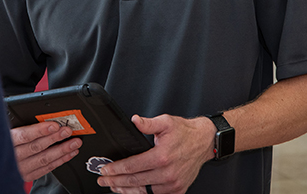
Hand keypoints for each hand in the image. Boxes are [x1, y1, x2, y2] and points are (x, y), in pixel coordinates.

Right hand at [10, 121, 82, 181]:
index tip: (54, 125)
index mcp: (8, 140)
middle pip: (37, 147)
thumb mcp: (6, 126)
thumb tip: (39, 113)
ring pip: (44, 159)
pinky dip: (59, 161)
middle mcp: (14, 157)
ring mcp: (21, 168)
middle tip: (68, 131)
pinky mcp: (28, 175)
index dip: (40, 130)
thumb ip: (19, 121)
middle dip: (55, 138)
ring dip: (61, 150)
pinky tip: (68, 154)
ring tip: (74, 143)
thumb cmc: (3, 138)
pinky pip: (46, 169)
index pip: (24, 136)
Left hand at [97, 114, 214, 193]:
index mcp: (162, 157)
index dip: (117, 169)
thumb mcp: (165, 122)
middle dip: (116, 181)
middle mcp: (167, 173)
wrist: (203, 142)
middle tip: (103, 181)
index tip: (105, 169)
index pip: (133, 166)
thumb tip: (134, 120)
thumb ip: (148, 123)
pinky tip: (132, 190)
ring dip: (127, 190)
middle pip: (136, 181)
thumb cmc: (184, 132)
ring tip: (114, 187)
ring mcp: (173, 184)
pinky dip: (142, 193)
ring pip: (145, 191)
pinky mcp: (178, 190)